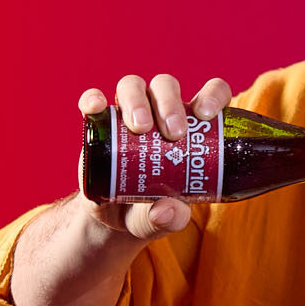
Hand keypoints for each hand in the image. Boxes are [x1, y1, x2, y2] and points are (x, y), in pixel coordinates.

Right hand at [73, 74, 231, 239]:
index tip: (207, 115)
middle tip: (174, 134)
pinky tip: (96, 107)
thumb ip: (172, 218)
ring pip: (134, 86)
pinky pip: (93, 102)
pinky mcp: (98, 123)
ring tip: (140, 128)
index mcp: (191, 125)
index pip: (210, 94)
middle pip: (166, 86)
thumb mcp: (164, 219)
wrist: (113, 218)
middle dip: (170, 104)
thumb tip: (168, 210)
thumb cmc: (152, 208)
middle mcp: (159, 111)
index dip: (212, 94)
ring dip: (138, 101)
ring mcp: (127, 113)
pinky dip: (93, 99)